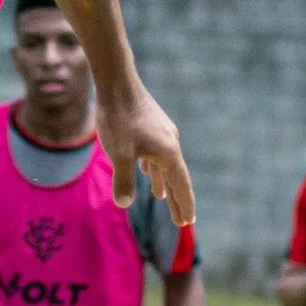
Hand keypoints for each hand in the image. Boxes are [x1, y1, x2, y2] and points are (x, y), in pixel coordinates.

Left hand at [98, 81, 194, 225]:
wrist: (117, 82)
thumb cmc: (118, 118)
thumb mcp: (119, 153)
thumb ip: (124, 180)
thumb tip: (125, 203)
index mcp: (168, 153)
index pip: (181, 185)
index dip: (183, 205)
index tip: (187, 223)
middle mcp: (170, 143)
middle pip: (176, 177)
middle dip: (177, 200)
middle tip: (181, 220)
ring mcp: (161, 133)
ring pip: (165, 165)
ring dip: (164, 182)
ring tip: (162, 198)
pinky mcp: (151, 125)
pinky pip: (156, 153)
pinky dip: (154, 167)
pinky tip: (147, 170)